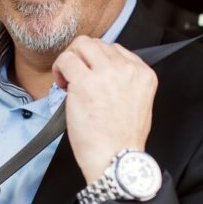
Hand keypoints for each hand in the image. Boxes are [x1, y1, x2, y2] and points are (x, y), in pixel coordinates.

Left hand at [52, 36, 157, 183]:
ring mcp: (106, 74)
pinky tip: (62, 84)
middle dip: (82, 56)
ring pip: (81, 44)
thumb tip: (102, 72)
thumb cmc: (123, 140)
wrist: (116, 159)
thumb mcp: (139, 103)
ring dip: (70, 58)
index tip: (91, 74)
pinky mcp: (85, 82)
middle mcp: (127, 70)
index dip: (98, 60)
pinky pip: (66, 60)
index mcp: (143, 74)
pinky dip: (59, 69)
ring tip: (68, 78)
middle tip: (75, 75)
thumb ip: (126, 82)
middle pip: (98, 43)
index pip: (117, 49)